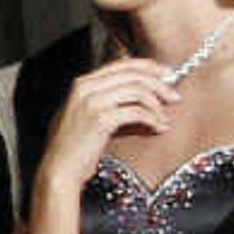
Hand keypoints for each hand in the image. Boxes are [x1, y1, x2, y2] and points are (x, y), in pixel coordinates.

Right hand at [34, 55, 180, 194]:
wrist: (59, 170)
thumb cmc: (74, 147)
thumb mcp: (85, 115)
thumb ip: (106, 98)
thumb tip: (142, 90)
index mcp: (82, 83)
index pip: (123, 64)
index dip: (150, 67)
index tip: (167, 76)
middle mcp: (85, 87)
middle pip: (134, 74)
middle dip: (160, 84)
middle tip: (175, 97)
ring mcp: (92, 102)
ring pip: (138, 90)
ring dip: (158, 104)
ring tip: (165, 117)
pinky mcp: (100, 119)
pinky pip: (137, 112)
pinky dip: (153, 119)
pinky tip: (159, 128)